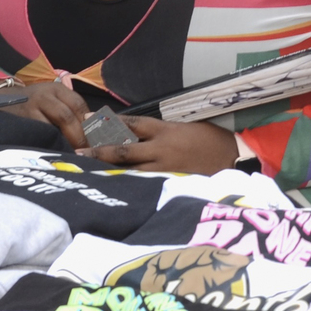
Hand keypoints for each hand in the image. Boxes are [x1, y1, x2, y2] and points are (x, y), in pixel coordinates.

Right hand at [4, 81, 90, 145]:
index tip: (95, 139)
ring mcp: (29, 109)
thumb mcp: (55, 98)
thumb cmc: (37, 102)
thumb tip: (94, 126)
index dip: (89, 123)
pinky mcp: (19, 122)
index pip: (78, 105)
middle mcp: (44, 96)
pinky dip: (47, 144)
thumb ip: (73, 109)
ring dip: (63, 142)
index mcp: (57, 89)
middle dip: (77, 136)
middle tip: (85, 150)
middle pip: (66, 117)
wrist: (3, 100)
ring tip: (71, 154)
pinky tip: (54, 152)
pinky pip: (36, 135)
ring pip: (50, 127)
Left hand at [80, 117, 239, 173]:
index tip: (89, 121)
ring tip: (88, 172)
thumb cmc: (210, 139)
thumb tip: (134, 132)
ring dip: (109, 170)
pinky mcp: (170, 182)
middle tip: (77, 151)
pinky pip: (145, 183)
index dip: (109, 123)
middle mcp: (162, 147)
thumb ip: (161, 131)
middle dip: (99, 150)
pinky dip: (128, 184)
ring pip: (130, 169)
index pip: (132, 123)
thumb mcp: (186, 126)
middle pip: (124, 148)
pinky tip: (114, 188)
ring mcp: (165, 167)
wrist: (233, 156)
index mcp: (166, 129)